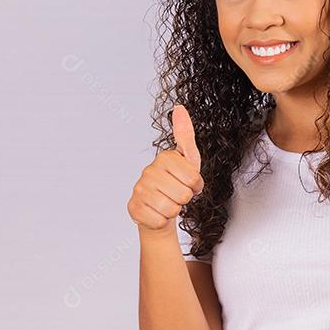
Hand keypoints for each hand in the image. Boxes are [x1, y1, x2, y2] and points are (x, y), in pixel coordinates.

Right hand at [126, 104, 204, 231]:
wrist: (159, 207)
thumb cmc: (176, 182)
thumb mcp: (188, 159)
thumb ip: (185, 135)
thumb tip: (179, 107)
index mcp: (164, 158)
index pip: (193, 179)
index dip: (196, 186)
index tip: (188, 183)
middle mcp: (148, 171)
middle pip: (183, 195)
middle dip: (185, 199)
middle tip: (177, 194)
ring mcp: (139, 190)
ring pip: (171, 209)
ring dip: (174, 210)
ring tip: (168, 202)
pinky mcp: (133, 208)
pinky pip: (159, 221)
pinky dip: (162, 221)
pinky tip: (158, 212)